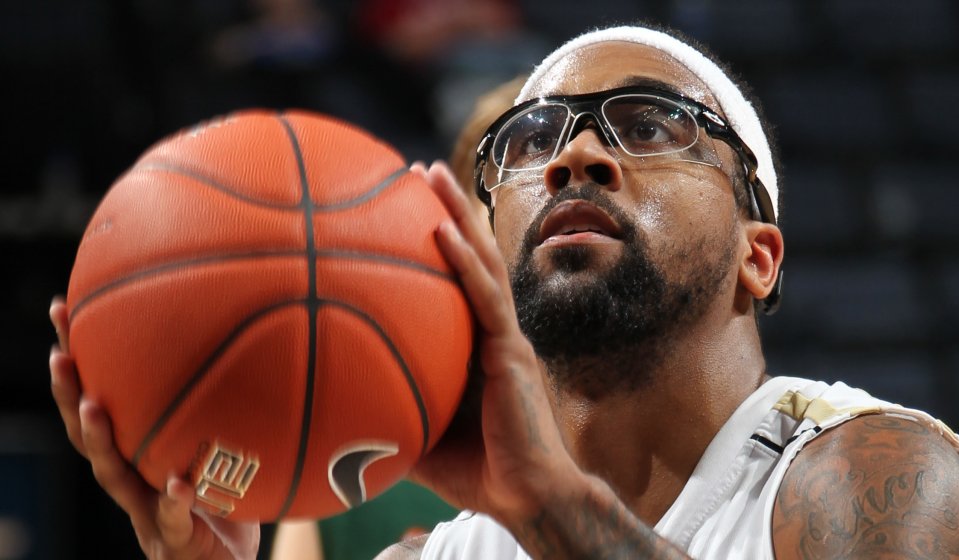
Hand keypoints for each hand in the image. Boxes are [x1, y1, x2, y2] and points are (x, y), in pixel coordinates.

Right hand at [49, 298, 259, 558]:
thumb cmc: (230, 500)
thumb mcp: (229, 446)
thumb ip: (231, 405)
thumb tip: (256, 332)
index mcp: (138, 454)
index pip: (100, 399)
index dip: (80, 360)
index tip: (65, 311)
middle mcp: (134, 479)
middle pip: (88, 433)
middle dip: (69, 393)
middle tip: (59, 354)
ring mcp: (148, 511)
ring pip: (111, 475)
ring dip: (99, 440)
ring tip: (93, 406)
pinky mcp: (175, 541)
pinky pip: (172, 519)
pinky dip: (174, 501)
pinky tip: (177, 484)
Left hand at [408, 162, 584, 525]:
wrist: (524, 497)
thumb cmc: (475, 472)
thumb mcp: (414, 435)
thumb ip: (382, 411)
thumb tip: (324, 406)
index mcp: (476, 346)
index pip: (457, 281)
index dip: (438, 240)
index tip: (402, 206)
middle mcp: (494, 331)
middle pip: (471, 256)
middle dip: (447, 208)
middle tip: (416, 170)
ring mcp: (506, 337)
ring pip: (482, 262)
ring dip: (457, 213)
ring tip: (430, 173)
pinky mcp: (512, 351)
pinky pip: (485, 298)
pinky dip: (463, 261)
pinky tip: (441, 229)